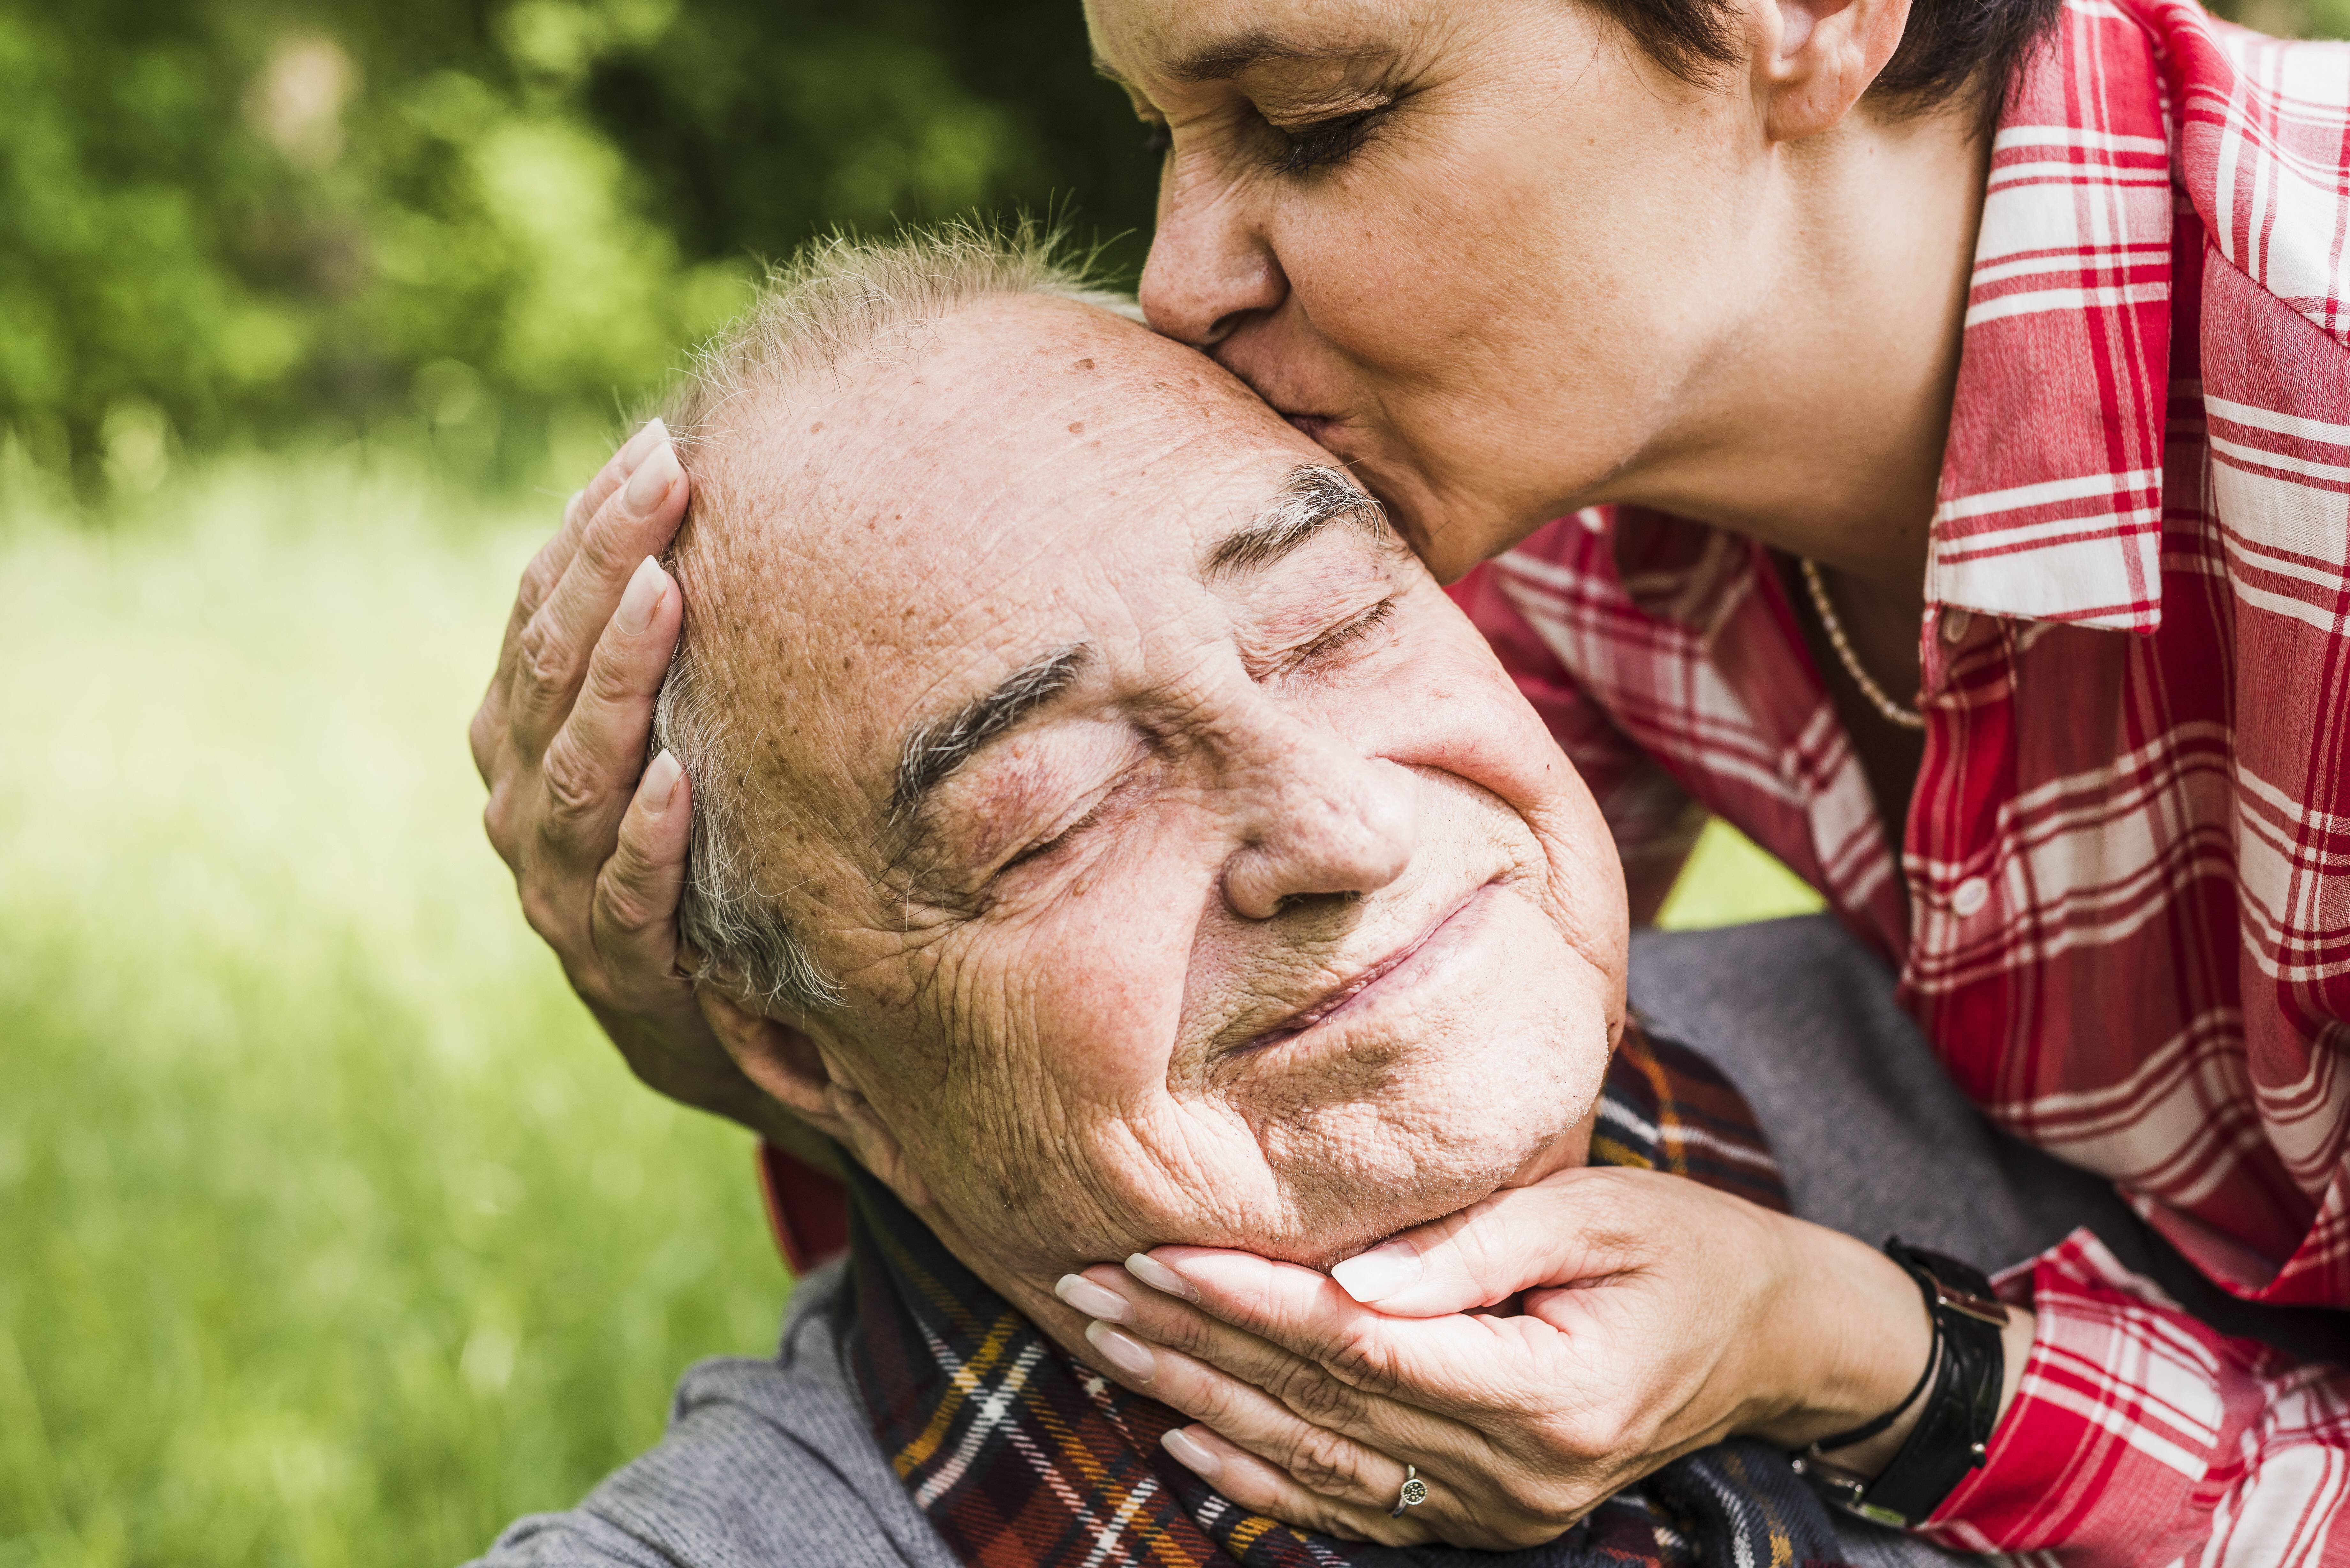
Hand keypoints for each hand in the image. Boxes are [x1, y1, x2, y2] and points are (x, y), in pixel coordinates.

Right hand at [470, 422, 801, 1146]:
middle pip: (552, 666)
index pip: (542, 608)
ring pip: (579, 768)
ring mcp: (561, 885)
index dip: (591, 526)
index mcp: (524, 733)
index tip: (658, 446)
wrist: (706, 1027)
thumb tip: (721, 502)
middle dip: (606, 564)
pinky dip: (650, 836)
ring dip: (621, 678)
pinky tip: (680, 778)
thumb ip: (665, 654)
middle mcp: (525, 799)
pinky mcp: (619, 966)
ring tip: (663, 594)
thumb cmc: (693, 852)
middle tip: (665, 475)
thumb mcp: (668, 742)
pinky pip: (628, 893)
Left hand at [1055, 1166, 1948, 1548]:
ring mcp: (1503, 1509)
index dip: (1244, 1297)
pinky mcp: (1488, 1517)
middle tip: (1086, 1289)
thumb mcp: (1593, 1214)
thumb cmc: (1682, 1247)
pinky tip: (1187, 1444)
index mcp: (1547, 1387)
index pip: (1356, 1342)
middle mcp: (1517, 1471)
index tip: (1151, 1248)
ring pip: (1317, 1459)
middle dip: (1191, 1344)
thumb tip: (1344, 1276)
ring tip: (1105, 1348)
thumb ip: (1470, 1248)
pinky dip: (1262, 1479)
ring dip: (1201, 1403)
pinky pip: (1354, 1508)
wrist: (1767, 1336)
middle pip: (1319, 1403)